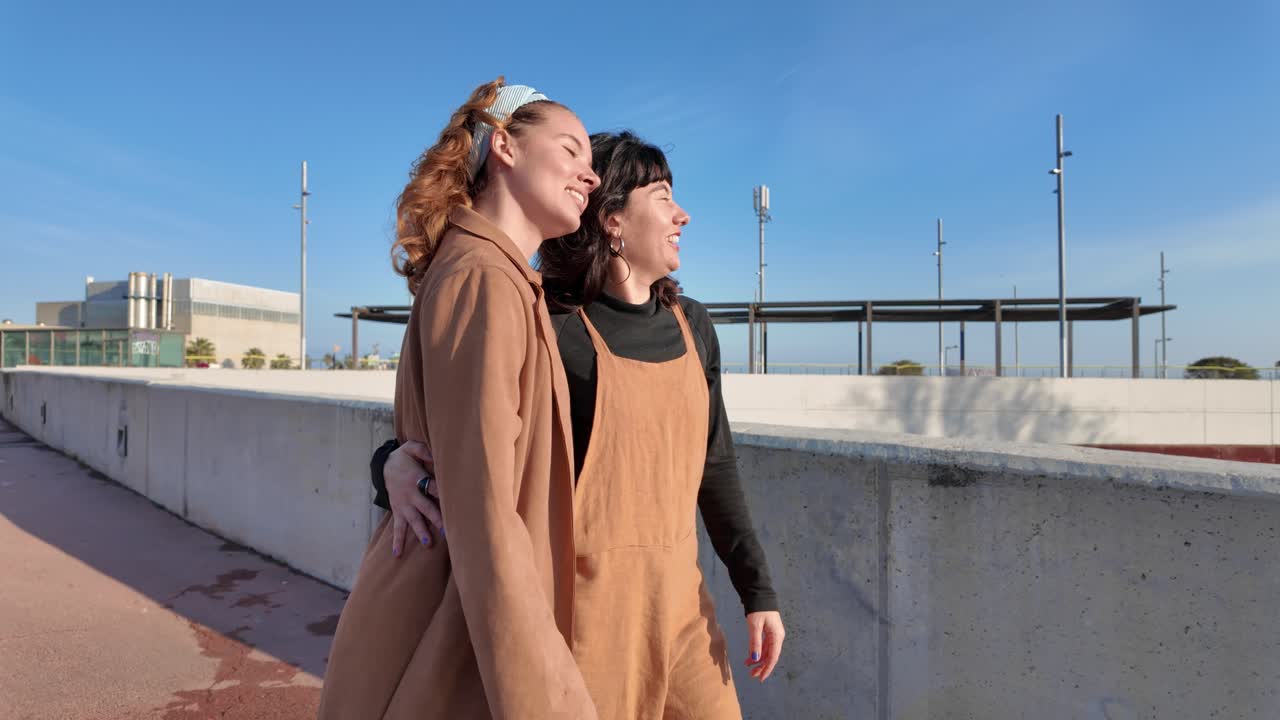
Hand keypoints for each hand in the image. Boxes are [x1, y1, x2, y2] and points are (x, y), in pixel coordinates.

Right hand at [386, 440, 442, 556]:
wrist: (383, 467)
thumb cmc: (403, 458)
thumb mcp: (411, 448)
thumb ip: (422, 450)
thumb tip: (434, 456)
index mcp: (416, 479)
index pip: (432, 487)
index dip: (442, 493)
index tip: (454, 501)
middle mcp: (410, 495)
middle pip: (425, 507)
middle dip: (435, 518)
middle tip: (445, 530)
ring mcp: (404, 505)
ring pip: (413, 520)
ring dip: (420, 532)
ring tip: (428, 544)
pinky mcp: (398, 511)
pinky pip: (397, 528)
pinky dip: (397, 541)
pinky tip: (397, 554)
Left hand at [744, 611, 784, 681]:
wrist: (760, 595)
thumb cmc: (758, 609)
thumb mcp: (755, 626)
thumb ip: (755, 642)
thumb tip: (755, 658)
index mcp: (777, 636)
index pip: (773, 657)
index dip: (767, 668)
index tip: (761, 677)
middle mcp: (777, 637)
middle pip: (771, 656)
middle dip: (762, 666)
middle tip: (752, 675)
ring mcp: (774, 635)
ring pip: (767, 652)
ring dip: (758, 660)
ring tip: (748, 667)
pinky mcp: (769, 632)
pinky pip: (764, 646)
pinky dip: (757, 652)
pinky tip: (750, 657)